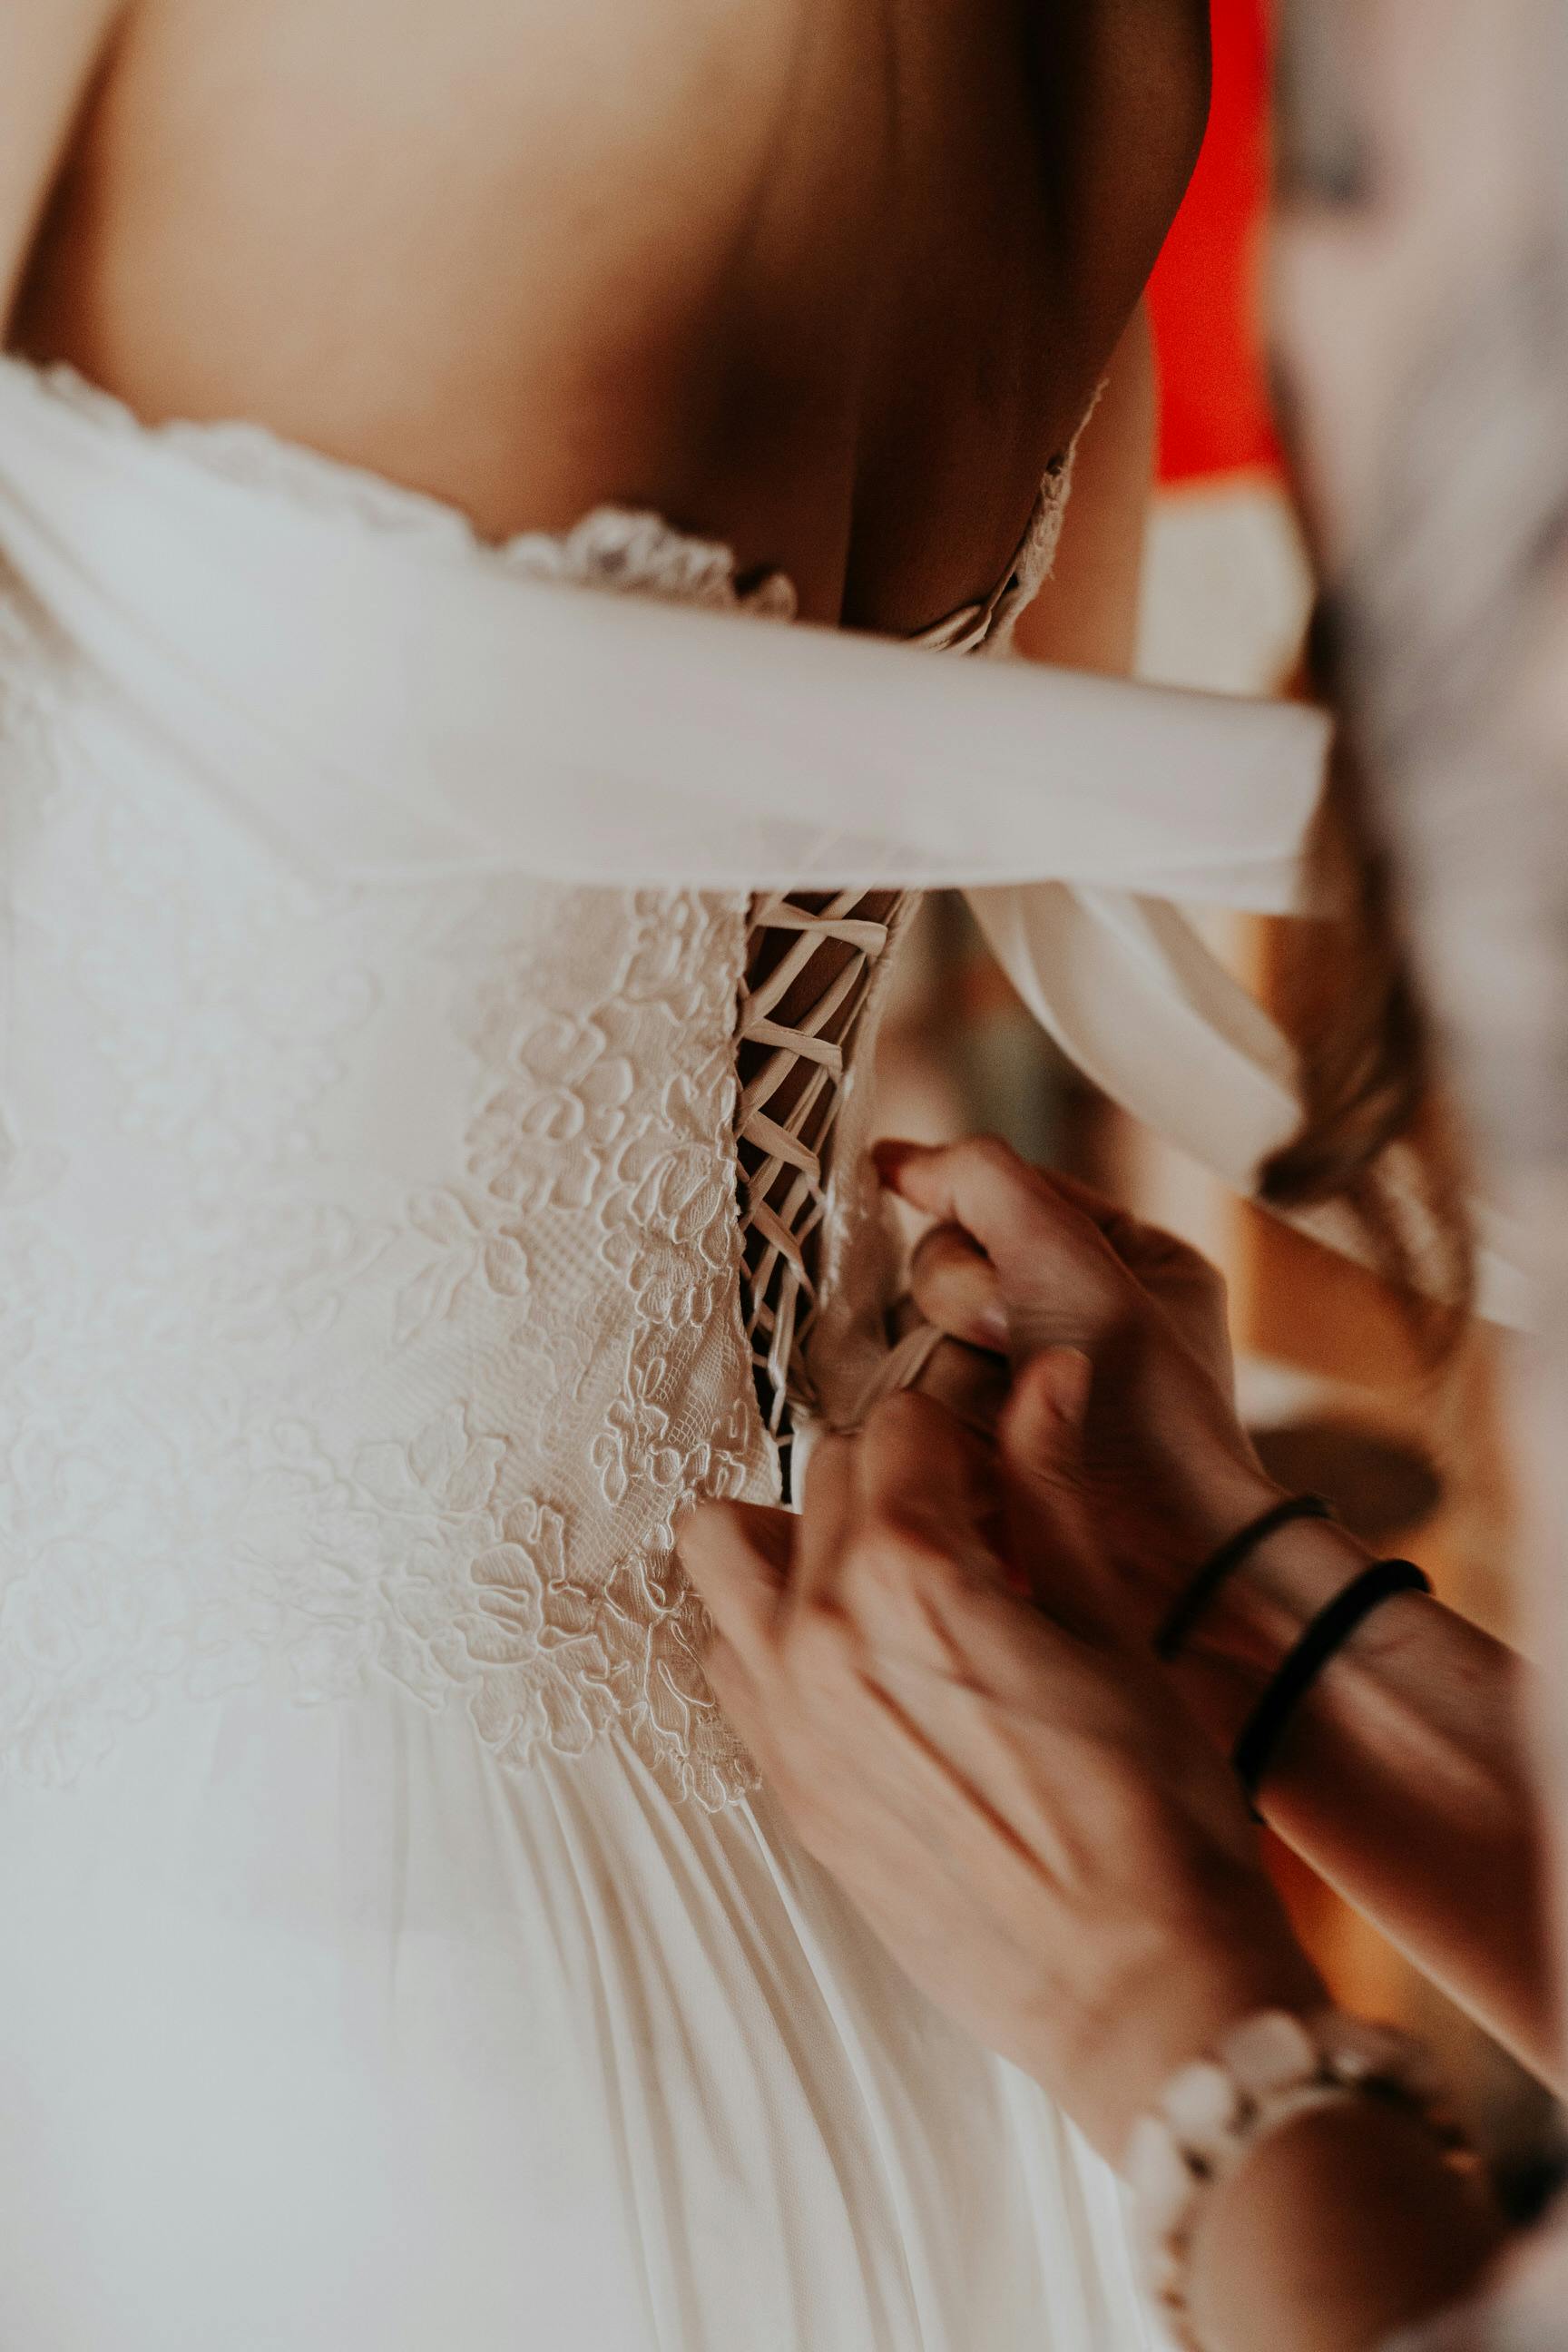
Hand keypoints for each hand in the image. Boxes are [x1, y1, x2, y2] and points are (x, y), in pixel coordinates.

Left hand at [680, 1365, 1322, 2161]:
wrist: (1134, 1992)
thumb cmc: (1153, 1815)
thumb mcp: (1112, 1628)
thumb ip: (1050, 1489)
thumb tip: (1045, 1373)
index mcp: (909, 1577)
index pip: (900, 1422)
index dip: (962, 1411)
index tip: (1001, 1429)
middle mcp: (818, 1633)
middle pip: (826, 1474)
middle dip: (899, 1466)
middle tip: (977, 1507)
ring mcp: (784, 1717)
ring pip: (728, 1552)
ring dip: (800, 1532)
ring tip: (896, 1573)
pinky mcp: (783, 1786)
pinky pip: (731, 1658)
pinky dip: (774, 1627)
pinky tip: (865, 1658)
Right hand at [875, 1136, 1284, 1642]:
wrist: (1164, 1559)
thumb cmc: (1146, 1408)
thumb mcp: (1070, 1257)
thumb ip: (984, 1181)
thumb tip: (895, 1158)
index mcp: (1116, 1259)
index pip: (995, 1198)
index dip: (972, 1219)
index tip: (950, 1230)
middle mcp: (1067, 1320)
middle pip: (942, 1271)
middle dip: (964, 1302)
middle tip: (1009, 1338)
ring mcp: (1021, 1393)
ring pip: (920, 1340)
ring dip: (953, 1373)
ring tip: (1006, 1415)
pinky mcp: (982, 1457)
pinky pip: (915, 1411)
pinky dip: (942, 1427)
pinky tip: (982, 1456)